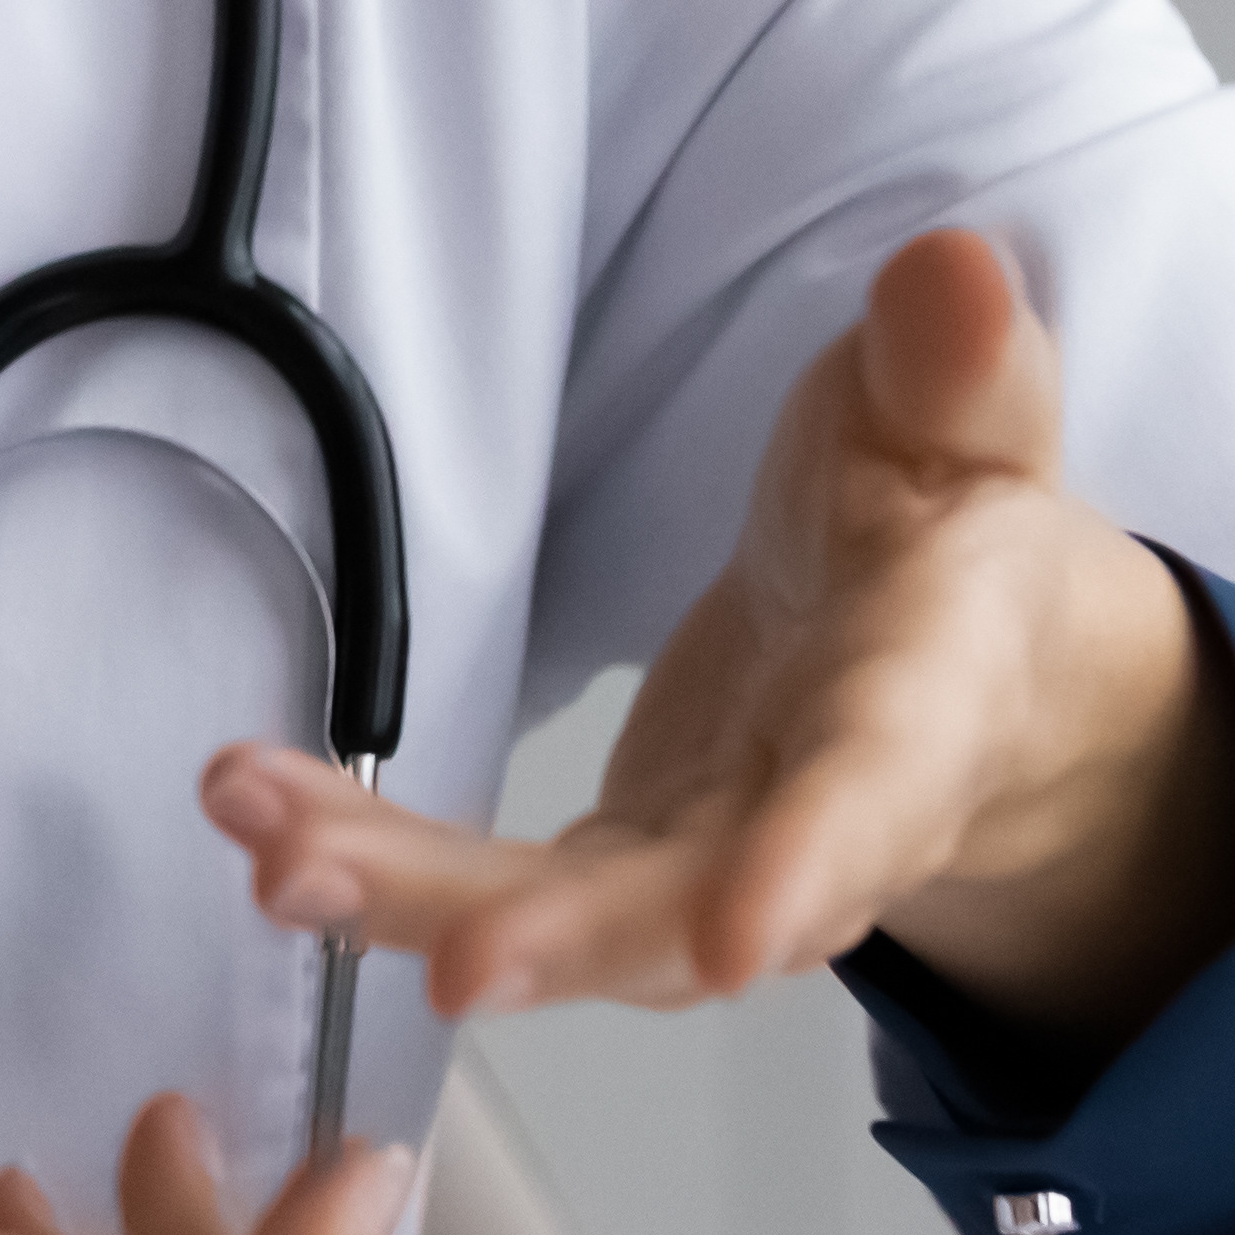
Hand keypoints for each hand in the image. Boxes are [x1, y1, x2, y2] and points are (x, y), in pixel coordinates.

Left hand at [202, 227, 1234, 1045]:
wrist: (968, 656)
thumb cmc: (947, 523)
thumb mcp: (964, 422)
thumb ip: (956, 363)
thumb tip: (954, 272)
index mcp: (924, 706)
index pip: (875, 792)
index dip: (810, 864)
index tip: (734, 937)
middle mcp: (812, 823)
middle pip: (694, 903)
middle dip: (568, 935)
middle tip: (452, 962)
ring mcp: (706, 862)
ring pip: (572, 921)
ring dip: (420, 906)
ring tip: (280, 866)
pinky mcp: (620, 864)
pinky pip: (498, 892)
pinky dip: (382, 872)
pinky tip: (267, 834)